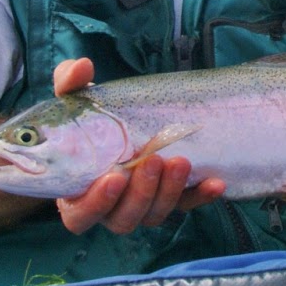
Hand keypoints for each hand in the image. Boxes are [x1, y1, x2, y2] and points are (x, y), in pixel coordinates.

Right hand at [49, 58, 224, 234]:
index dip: (95, 204)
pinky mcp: (170, 199)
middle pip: (123, 219)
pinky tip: (215, 183)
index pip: (81, 216)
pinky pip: (187, 205)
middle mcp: (110, 207)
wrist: (121, 120)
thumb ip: (70, 83)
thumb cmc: (89, 117)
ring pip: (154, 215)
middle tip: (153, 159)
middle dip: (142, 192)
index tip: (113, 177)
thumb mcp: (77, 98)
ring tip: (180, 160)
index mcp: (77, 193)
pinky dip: (201, 196)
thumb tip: (82, 66)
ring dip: (168, 192)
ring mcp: (142, 206)